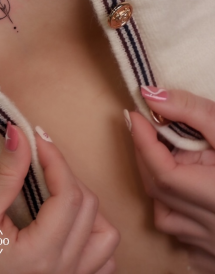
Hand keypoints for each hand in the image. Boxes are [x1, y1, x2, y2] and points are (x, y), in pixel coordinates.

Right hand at [0, 122, 118, 273]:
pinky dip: (93, 234)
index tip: (38, 138)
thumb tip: (20, 135)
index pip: (68, 195)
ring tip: (56, 191)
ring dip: (86, 206)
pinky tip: (69, 221)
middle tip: (39, 159)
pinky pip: (103, 259)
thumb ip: (4, 175)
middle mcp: (63, 271)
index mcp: (40, 255)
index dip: (56, 159)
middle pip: (88, 208)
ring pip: (105, 235)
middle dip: (66, 174)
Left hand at [128, 88, 214, 271]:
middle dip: (146, 156)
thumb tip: (151, 96)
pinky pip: (182, 238)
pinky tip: (188, 192)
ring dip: (159, 186)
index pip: (163, 172)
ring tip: (169, 158)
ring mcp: (213, 247)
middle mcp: (214, 228)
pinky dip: (176, 211)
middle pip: (159, 192)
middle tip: (145, 127)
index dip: (142, 141)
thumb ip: (194, 113)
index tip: (135, 114)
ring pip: (166, 218)